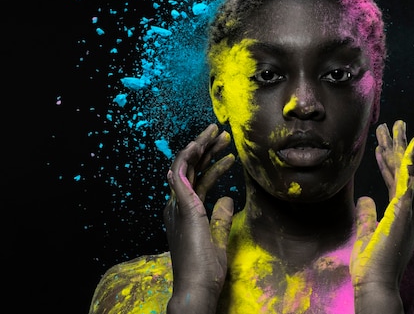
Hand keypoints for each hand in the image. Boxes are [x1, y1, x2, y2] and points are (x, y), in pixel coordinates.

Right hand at [164, 124, 235, 313]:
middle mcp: (177, 206)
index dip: (212, 164)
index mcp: (185, 213)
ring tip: (219, 133)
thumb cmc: (205, 269)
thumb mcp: (217, 238)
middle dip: (207, 149)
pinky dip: (188, 155)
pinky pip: (181, 173)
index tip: (229, 153)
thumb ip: (220, 217)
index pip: (198, 181)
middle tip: (221, 133)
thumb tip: (227, 196)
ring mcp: (178, 205)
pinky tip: (200, 143)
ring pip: (187, 166)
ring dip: (202, 146)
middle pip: (192, 169)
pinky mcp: (183, 206)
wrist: (197, 287)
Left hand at [351, 120, 413, 311]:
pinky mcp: (406, 208)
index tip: (382, 146)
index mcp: (403, 215)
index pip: (394, 181)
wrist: (377, 283)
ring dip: (399, 145)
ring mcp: (410, 208)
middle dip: (396, 146)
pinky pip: (408, 178)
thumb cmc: (371, 265)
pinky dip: (409, 160)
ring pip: (404, 169)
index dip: (388, 162)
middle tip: (393, 124)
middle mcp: (411, 209)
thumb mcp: (367, 233)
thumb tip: (366, 197)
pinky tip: (409, 144)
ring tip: (395, 125)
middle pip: (402, 170)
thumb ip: (368, 214)